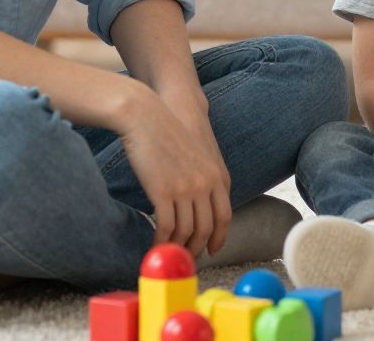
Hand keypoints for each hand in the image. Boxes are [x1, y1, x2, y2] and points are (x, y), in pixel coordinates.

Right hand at [115, 81, 232, 256]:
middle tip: (185, 258)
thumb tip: (200, 201)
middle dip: (197, 247)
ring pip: (186, 231)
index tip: (212, 249)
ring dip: (177, 247)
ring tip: (168, 254)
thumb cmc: (168, 132)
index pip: (225, 215)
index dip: (219, 236)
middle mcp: (207, 184)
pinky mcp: (164, 193)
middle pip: (206, 228)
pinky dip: (161, 241)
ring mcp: (187, 189)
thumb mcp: (198, 153)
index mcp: (218, 175)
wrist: (147, 116)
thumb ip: (204, 175)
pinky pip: (166, 228)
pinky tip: (153, 245)